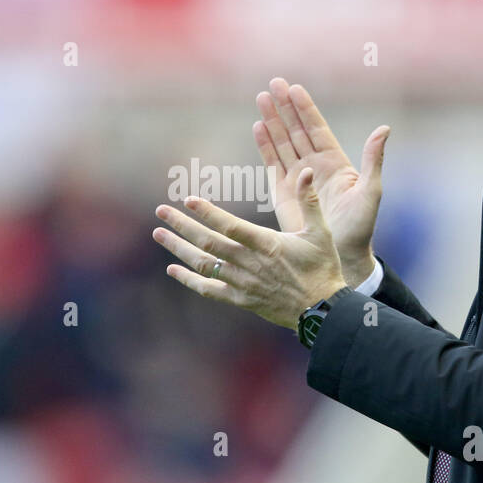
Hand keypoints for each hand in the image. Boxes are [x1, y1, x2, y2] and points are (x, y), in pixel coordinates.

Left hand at [152, 167, 347, 330]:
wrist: (322, 311)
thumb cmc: (323, 269)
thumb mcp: (320, 233)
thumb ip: (309, 202)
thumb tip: (308, 171)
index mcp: (267, 244)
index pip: (231, 226)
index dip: (208, 213)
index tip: (188, 199)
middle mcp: (250, 264)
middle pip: (208, 242)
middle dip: (182, 225)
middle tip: (161, 211)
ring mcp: (243, 283)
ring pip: (204, 264)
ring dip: (179, 248)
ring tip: (159, 234)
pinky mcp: (241, 300)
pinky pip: (209, 290)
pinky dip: (189, 279)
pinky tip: (173, 269)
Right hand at [254, 78, 388, 287]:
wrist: (341, 254)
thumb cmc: (360, 226)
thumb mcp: (370, 191)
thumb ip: (372, 160)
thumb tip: (384, 129)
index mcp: (334, 162)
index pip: (316, 128)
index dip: (305, 108)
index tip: (294, 88)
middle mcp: (314, 165)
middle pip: (296, 130)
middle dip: (285, 107)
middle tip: (273, 83)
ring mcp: (297, 178)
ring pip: (282, 142)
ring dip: (272, 121)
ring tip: (261, 98)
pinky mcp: (283, 192)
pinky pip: (272, 163)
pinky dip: (265, 145)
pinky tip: (258, 127)